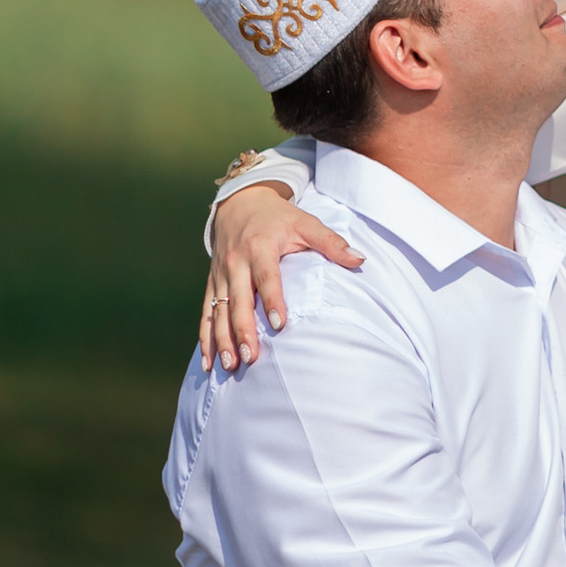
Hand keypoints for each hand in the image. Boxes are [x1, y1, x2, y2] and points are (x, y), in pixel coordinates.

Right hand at [200, 180, 359, 370]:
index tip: (280, 325)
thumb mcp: (305, 222)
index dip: (273, 300)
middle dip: (242, 330)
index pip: (266, 277)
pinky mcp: (211, 283)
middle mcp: (235, 262)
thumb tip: (360, 260)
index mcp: (259, 247)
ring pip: (218, 311)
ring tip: (231, 365)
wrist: (239, 201)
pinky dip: (206, 338)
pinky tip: (208, 363)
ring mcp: (220, 275)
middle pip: (238, 300)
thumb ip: (331, 242)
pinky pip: (206, 313)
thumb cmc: (277, 216)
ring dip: (222, 340)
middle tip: (250, 357)